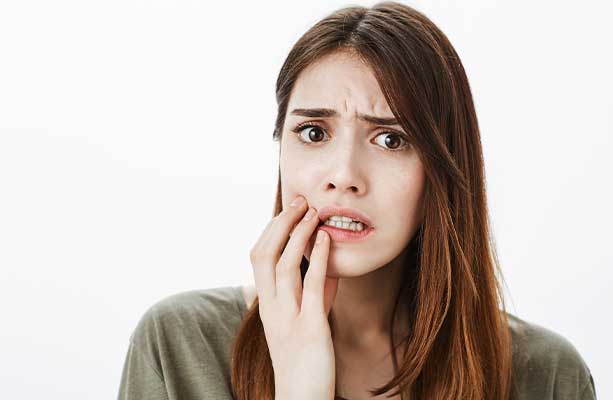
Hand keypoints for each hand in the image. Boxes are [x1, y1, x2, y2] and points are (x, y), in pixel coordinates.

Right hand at [249, 195, 338, 399]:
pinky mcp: (309, 329)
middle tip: (299, 201)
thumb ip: (314, 293)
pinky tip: (326, 240)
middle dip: (281, 223)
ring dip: (298, 234)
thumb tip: (326, 267)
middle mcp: (271, 308)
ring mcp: (288, 318)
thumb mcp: (305, 321)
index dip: (272, 229)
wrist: (301, 399)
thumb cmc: (304, 361)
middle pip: (265, 254)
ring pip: (283, 265)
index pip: (259, 257)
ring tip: (313, 212)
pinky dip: (318, 259)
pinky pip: (311, 287)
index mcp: (267, 304)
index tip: (290, 209)